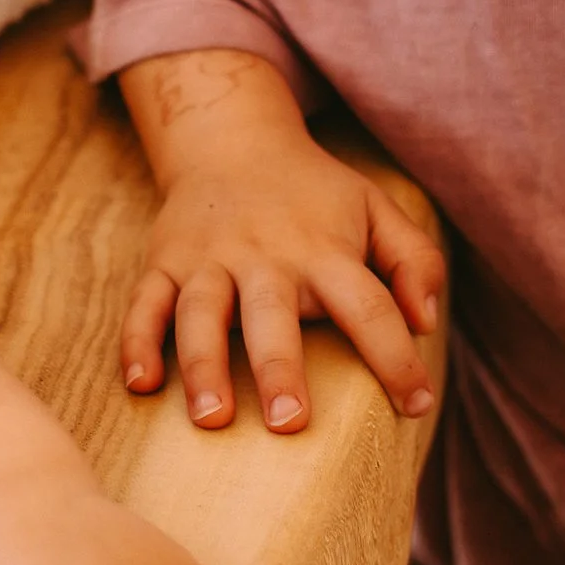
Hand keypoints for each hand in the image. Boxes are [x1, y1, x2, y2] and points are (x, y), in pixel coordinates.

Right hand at [123, 132, 441, 432]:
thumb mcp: (376, 208)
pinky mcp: (163, 262)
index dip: (396, 357)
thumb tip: (427, 322)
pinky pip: (144, 304)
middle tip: (290, 424)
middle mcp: (263, 256)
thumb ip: (415, 260)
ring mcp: (207, 260)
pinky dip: (137, 342)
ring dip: (204, 366)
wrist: (231, 140)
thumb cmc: (314, 193)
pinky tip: (140, 384)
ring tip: (211, 419)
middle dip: (279, 369)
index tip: (416, 404)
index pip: (368, 306)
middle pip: (272, 316)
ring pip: (201, 314)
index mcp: (323, 249)